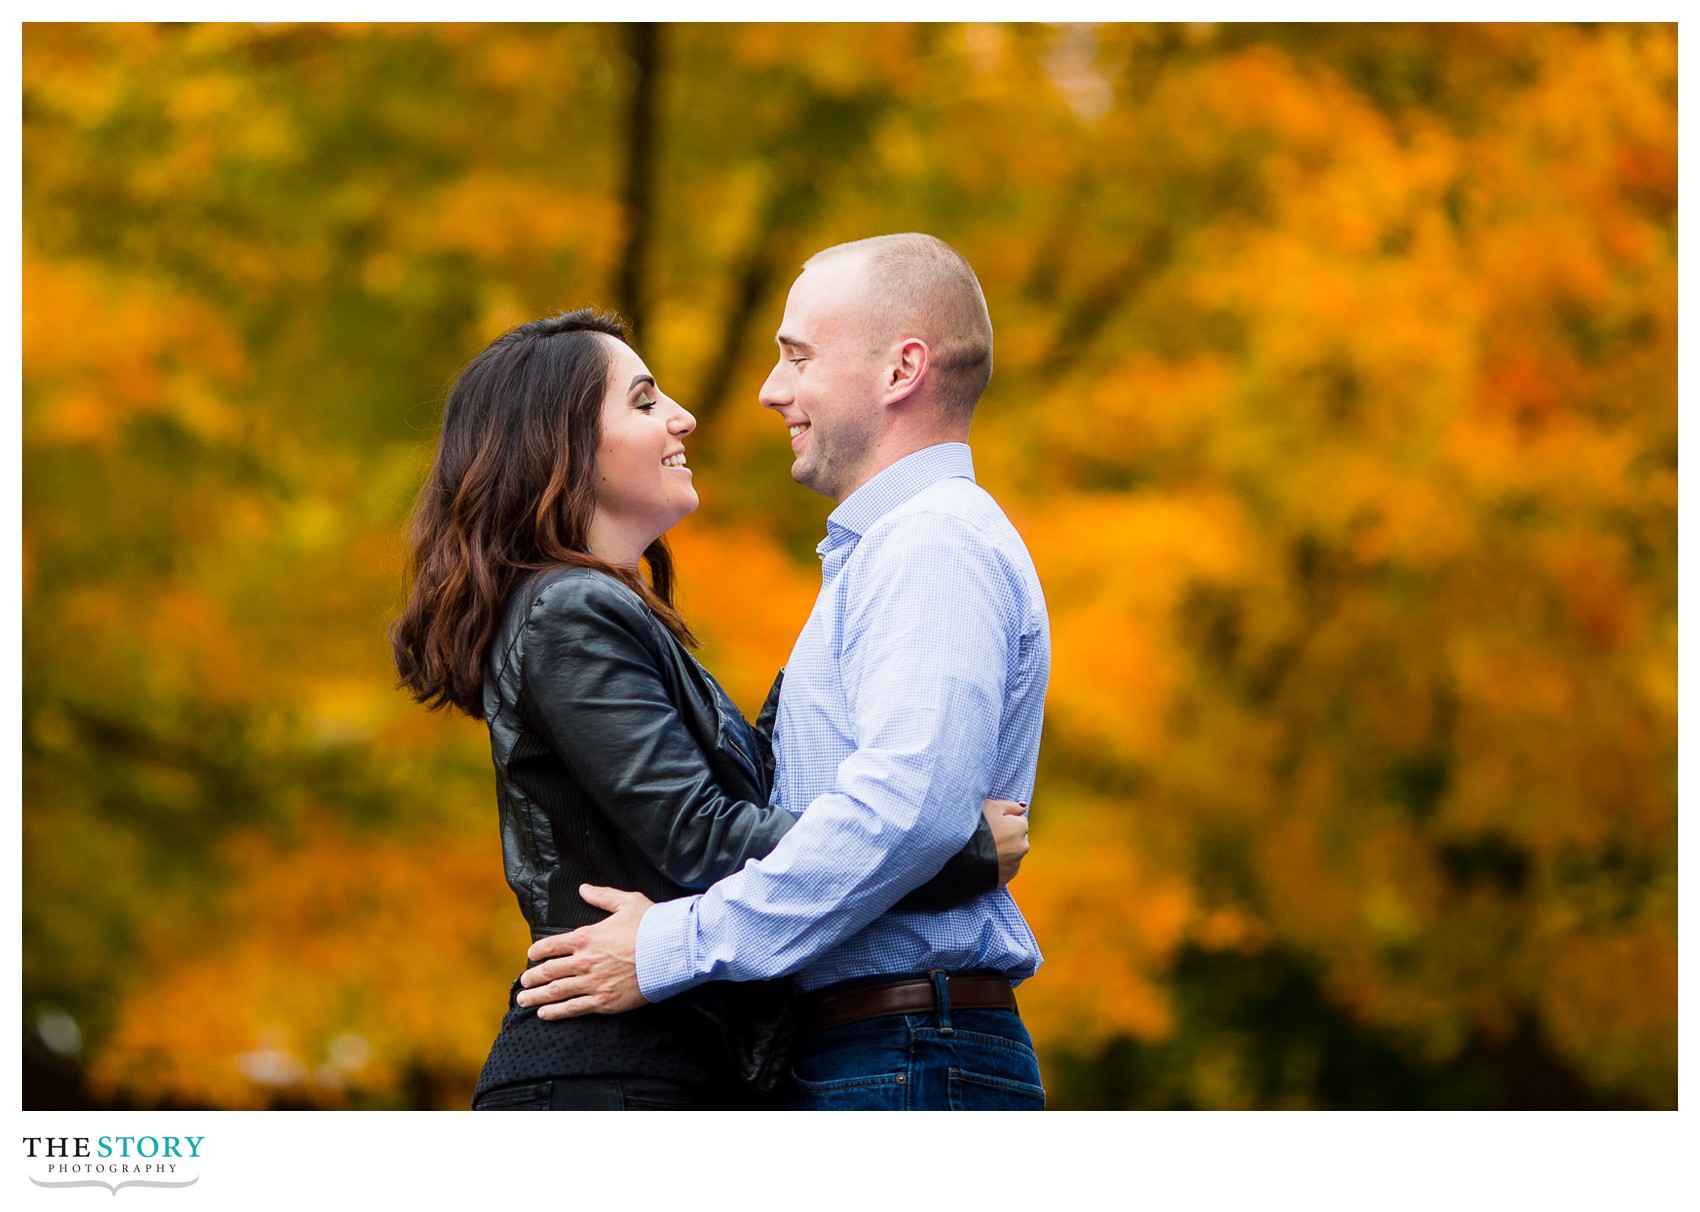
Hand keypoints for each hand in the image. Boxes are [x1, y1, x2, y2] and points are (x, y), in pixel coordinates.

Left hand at [514, 884, 653, 1017]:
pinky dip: (555, 1012)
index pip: (552, 945)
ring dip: (536, 997)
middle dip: (532, 977)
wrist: (671, 952)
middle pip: (549, 971)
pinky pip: (573, 1008)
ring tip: (524, 1000)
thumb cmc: (651, 925)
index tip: (531, 956)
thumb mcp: (627, 902)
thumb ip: (602, 896)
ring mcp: (592, 983)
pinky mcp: (604, 1002)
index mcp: (586, 937)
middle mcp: (584, 961)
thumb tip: (583, 888)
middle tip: (523, 982)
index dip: (538, 951)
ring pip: (556, 992)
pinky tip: (544, 1014)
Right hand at [983, 798, 1028, 885]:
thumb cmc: (976, 829)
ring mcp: (1015, 864)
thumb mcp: (991, 807)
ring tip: (984, 849)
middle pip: (1017, 838)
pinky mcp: (1006, 877)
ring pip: (1011, 854)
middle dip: (1006, 837)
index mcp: (1021, 828)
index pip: (1019, 821)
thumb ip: (1010, 805)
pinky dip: (998, 865)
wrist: (962, 857)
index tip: (993, 823)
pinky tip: (985, 859)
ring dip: (1003, 851)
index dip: (1005, 821)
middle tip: (988, 835)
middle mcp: (1023, 846)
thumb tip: (1022, 807)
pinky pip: (1004, 868)